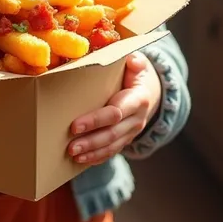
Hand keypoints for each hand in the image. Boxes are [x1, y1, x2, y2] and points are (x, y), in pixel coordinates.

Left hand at [68, 51, 161, 165]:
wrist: (152, 91)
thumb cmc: (137, 74)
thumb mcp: (139, 65)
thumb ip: (136, 62)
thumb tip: (133, 60)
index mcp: (138, 99)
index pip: (116, 113)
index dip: (96, 120)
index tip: (75, 125)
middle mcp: (137, 119)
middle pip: (112, 134)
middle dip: (91, 141)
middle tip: (70, 146)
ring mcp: (132, 132)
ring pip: (112, 146)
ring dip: (92, 152)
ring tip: (72, 154)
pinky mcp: (126, 139)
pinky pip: (113, 151)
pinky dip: (98, 157)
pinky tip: (82, 161)